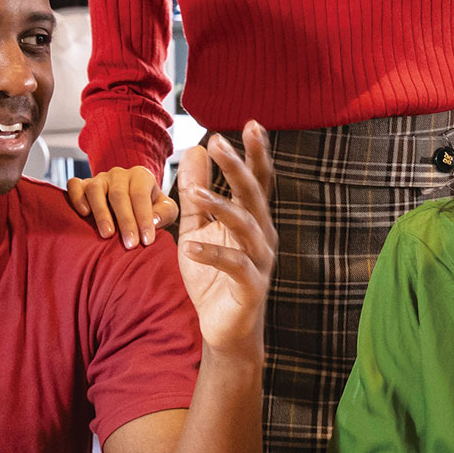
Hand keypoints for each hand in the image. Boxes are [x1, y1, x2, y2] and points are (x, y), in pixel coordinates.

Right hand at [66, 162, 176, 247]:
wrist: (131, 203)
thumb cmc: (151, 208)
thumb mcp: (165, 209)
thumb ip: (164, 213)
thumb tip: (153, 220)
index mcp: (141, 176)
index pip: (140, 195)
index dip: (144, 218)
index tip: (147, 240)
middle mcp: (119, 174)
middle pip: (119, 194)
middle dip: (125, 221)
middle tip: (130, 244)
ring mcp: (99, 178)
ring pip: (95, 190)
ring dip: (101, 213)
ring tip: (107, 234)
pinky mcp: (82, 184)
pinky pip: (75, 185)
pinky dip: (77, 198)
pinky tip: (84, 214)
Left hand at [173, 125, 276, 354]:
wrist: (223, 329)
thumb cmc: (211, 277)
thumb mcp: (197, 228)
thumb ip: (195, 192)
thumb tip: (194, 151)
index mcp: (252, 219)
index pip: (257, 179)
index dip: (256, 152)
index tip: (252, 123)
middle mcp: (262, 234)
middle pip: (254, 193)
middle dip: (237, 167)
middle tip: (217, 142)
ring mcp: (260, 260)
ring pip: (246, 225)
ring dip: (220, 207)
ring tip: (195, 195)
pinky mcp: (251, 285)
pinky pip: (234, 264)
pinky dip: (212, 254)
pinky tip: (191, 248)